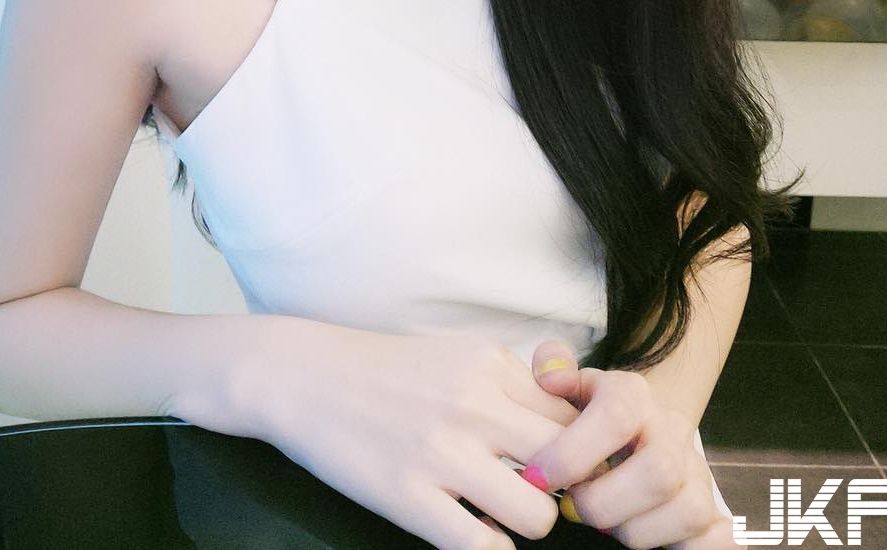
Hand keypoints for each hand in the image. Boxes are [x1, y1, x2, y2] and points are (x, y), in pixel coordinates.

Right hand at [249, 317, 586, 549]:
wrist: (306, 376)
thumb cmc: (389, 370)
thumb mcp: (459, 355)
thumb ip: (513, 384)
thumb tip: (570, 428)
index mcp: (490, 365)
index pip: (575, 418)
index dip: (580, 450)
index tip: (566, 464)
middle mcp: (474, 404)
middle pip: (569, 465)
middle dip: (564, 490)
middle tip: (541, 495)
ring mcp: (441, 452)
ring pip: (537, 515)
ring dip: (528, 522)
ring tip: (501, 512)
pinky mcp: (407, 496)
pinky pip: (483, 547)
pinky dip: (489, 547)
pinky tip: (470, 529)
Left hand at [525, 340, 737, 548]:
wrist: (640, 425)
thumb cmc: (593, 412)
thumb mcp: (571, 384)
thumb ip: (552, 367)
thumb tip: (550, 373)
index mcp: (633, 395)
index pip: (614, 418)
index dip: (572, 452)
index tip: (538, 477)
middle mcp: (672, 431)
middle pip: (658, 472)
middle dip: (605, 503)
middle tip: (572, 507)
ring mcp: (696, 471)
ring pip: (689, 511)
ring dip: (638, 531)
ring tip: (606, 523)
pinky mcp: (713, 509)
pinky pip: (723, 538)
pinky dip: (692, 549)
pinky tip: (652, 540)